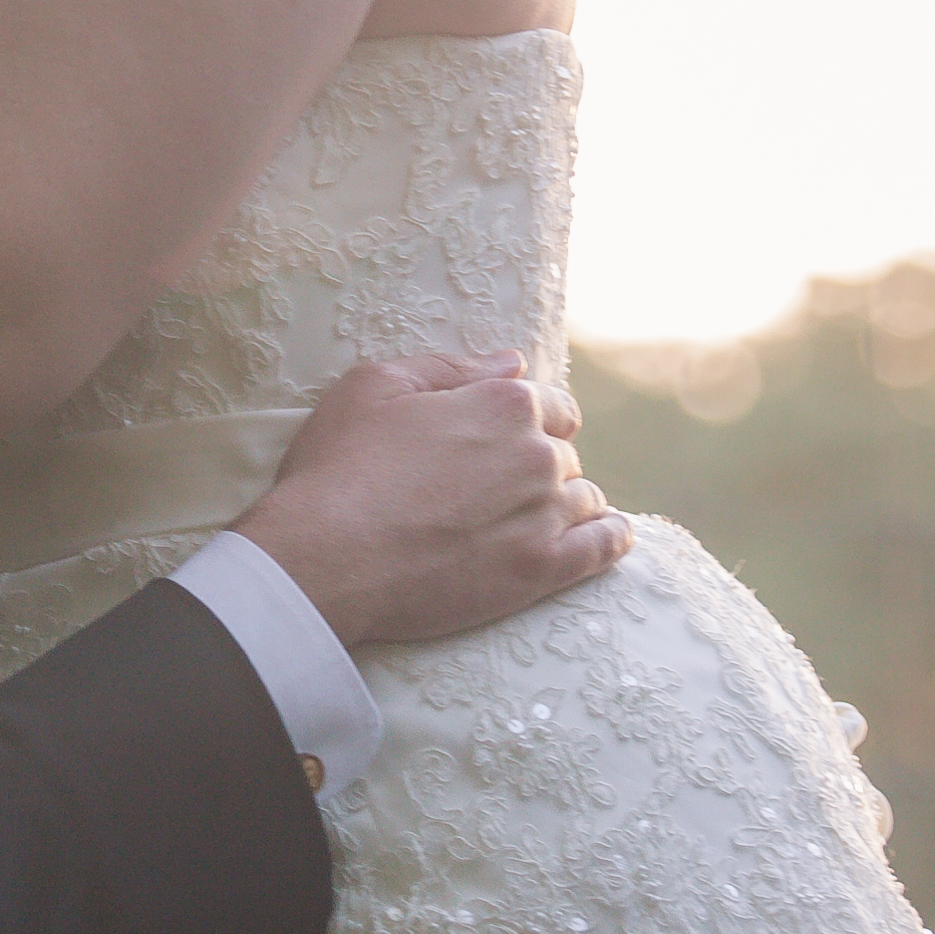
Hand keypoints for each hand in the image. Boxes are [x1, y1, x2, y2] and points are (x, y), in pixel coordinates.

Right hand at [230, 351, 623, 647]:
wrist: (325, 558)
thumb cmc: (340, 466)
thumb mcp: (376, 386)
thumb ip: (452, 369)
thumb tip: (512, 362)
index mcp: (504, 403)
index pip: (552, 405)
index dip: (530, 421)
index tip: (503, 443)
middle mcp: (537, 454)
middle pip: (563, 456)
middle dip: (536, 467)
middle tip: (492, 491)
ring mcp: (544, 515)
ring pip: (584, 500)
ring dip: (564, 504)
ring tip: (527, 521)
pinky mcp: (541, 571)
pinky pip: (603, 549)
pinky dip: (610, 538)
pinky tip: (607, 536)